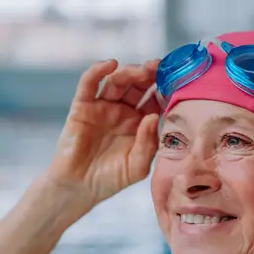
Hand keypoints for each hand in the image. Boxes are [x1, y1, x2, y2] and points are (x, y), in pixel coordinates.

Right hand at [44, 59, 162, 208]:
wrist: (78, 188)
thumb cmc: (110, 179)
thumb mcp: (138, 166)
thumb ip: (148, 143)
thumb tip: (154, 117)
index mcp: (140, 123)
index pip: (155, 99)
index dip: (164, 89)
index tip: (175, 81)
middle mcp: (123, 111)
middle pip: (137, 85)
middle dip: (149, 74)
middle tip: (158, 68)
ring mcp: (102, 107)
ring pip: (117, 81)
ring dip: (129, 71)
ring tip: (141, 71)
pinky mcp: (82, 106)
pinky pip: (89, 84)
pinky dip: (98, 70)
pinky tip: (110, 64)